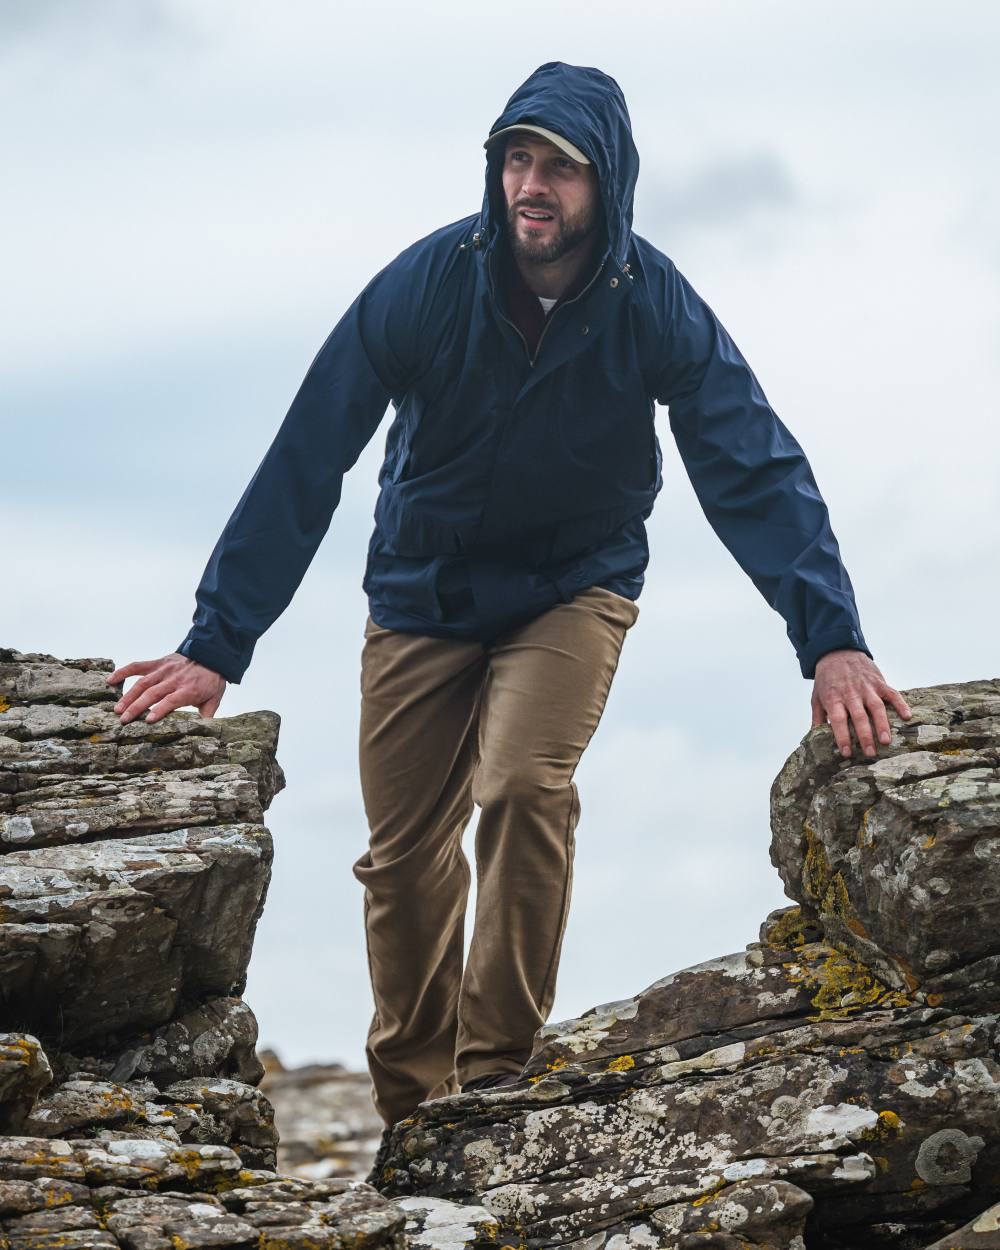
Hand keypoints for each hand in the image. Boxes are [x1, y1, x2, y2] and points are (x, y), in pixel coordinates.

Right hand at [105, 653, 226, 724]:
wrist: (212, 654)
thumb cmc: (211, 681)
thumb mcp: (214, 699)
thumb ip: (206, 716)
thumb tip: (202, 733)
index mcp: (189, 690)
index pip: (171, 700)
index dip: (159, 710)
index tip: (147, 720)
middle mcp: (174, 679)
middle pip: (153, 693)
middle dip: (137, 707)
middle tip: (123, 720)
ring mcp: (164, 670)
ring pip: (143, 683)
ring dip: (128, 696)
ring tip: (117, 709)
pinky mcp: (158, 663)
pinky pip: (139, 666)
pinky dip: (124, 672)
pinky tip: (111, 680)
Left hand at [811, 649, 911, 758]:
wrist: (837, 651)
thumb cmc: (826, 679)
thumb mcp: (816, 697)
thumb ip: (817, 718)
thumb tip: (813, 739)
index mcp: (833, 698)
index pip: (838, 720)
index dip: (842, 736)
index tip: (847, 752)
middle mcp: (851, 694)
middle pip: (859, 717)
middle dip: (865, 736)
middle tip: (871, 753)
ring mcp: (866, 687)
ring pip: (876, 707)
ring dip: (882, 725)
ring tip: (886, 741)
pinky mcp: (878, 682)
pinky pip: (892, 693)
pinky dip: (901, 704)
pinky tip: (907, 716)